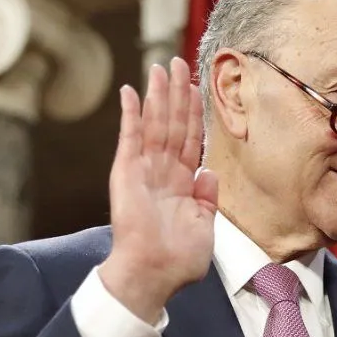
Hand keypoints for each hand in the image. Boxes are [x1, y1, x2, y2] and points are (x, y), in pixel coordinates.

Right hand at [98, 57, 217, 322]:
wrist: (153, 274)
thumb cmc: (179, 260)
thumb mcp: (205, 227)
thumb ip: (207, 199)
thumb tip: (210, 172)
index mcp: (183, 184)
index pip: (190, 139)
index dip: (194, 113)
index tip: (198, 87)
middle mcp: (163, 172)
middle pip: (173, 123)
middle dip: (177, 92)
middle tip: (178, 62)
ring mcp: (144, 170)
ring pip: (155, 123)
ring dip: (158, 94)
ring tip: (162, 66)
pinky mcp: (126, 173)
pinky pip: (130, 137)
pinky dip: (131, 114)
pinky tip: (132, 91)